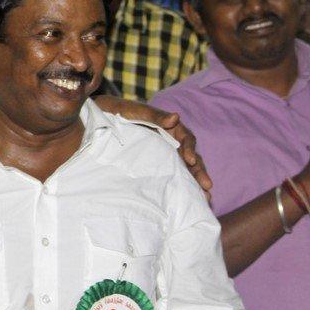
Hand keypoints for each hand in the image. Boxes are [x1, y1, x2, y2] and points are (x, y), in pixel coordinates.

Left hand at [95, 98, 211, 196]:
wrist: (101, 116)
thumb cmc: (120, 110)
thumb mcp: (136, 111)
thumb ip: (154, 115)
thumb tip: (175, 117)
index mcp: (169, 127)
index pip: (186, 138)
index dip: (190, 148)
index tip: (190, 160)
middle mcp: (170, 141)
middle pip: (190, 156)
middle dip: (199, 171)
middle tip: (208, 187)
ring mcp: (163, 153)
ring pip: (183, 168)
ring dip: (193, 182)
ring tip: (204, 199)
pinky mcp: (154, 164)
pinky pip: (169, 174)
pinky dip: (178, 185)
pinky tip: (184, 198)